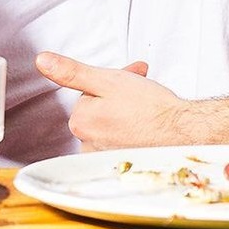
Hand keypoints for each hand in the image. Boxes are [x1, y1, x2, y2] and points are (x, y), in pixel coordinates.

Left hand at [36, 52, 185, 150]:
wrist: (186, 134)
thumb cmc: (152, 108)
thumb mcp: (108, 80)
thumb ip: (72, 71)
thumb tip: (42, 61)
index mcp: (81, 122)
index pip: (88, 93)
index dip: (111, 82)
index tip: (132, 78)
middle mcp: (88, 145)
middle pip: (98, 109)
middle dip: (118, 95)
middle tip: (141, 90)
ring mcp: (106, 159)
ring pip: (111, 125)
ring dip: (126, 112)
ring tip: (147, 108)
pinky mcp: (123, 167)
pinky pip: (122, 142)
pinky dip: (133, 131)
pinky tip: (148, 126)